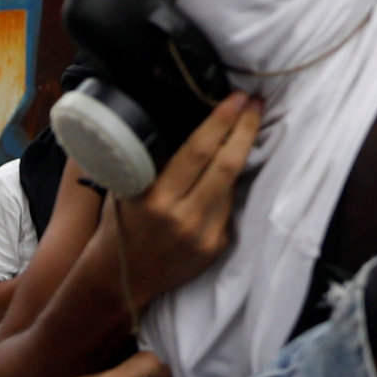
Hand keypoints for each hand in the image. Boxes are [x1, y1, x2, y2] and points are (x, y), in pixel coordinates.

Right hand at [111, 91, 261, 312]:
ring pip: (230, 185)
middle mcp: (182, 219)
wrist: (121, 278)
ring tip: (243, 131)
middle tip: (256, 104)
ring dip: (238, 156)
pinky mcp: (214, 248)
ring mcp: (202, 236)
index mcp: (155, 199)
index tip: (237, 98)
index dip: (221, 121)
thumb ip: (154, 161)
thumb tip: (189, 121)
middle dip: (245, 129)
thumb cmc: (120, 225)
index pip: (197, 151)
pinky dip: (226, 189)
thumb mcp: (126, 187)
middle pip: (226, 165)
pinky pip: (227, 207)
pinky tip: (222, 177)